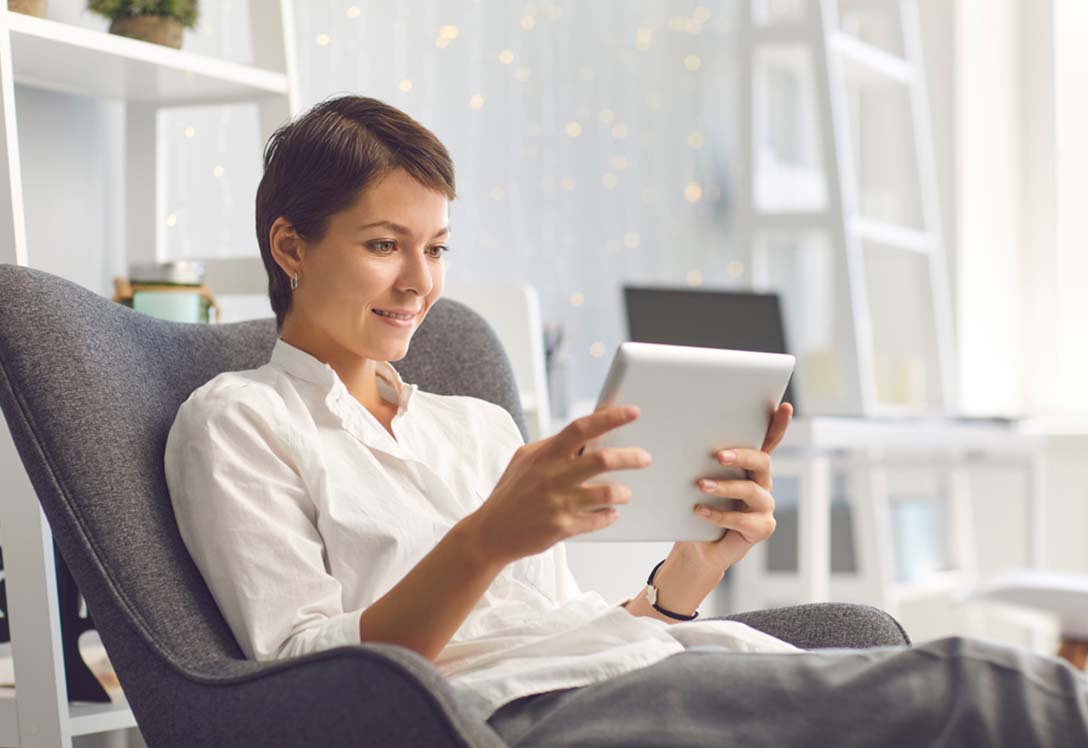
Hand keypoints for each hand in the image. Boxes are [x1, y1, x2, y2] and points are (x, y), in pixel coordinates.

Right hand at [467, 405, 651, 566]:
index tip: (632, 411)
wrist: (490, 533)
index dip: (609, 417)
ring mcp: (559, 503)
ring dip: (623, 492)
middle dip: (631, 457)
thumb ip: (551, 446)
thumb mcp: (524, 460)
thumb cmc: (510, 493)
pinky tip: (610, 513)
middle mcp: (553, 476)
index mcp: (545, 455)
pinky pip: (599, 519)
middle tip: (645, 457)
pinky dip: (609, 515)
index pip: (581, 428)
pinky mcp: (562, 528)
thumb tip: (585, 435)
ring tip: (626, 493)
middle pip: (603, 459)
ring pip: (608, 492)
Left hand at [672, 402, 793, 573]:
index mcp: (749, 467)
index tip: (784, 406)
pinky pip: (743, 520)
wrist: (700, 545)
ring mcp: (764, 506)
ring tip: (701, 485)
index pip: (768, 441)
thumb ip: (700, 462)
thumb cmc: (699, 506)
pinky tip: (700, 511)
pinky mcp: (761, 528)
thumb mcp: (699, 479)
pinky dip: (720, 515)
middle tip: (718, 455)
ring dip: (725, 487)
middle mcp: (761, 483)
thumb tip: (681, 436)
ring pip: (751, 491)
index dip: (778, 425)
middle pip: (762, 462)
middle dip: (741, 456)